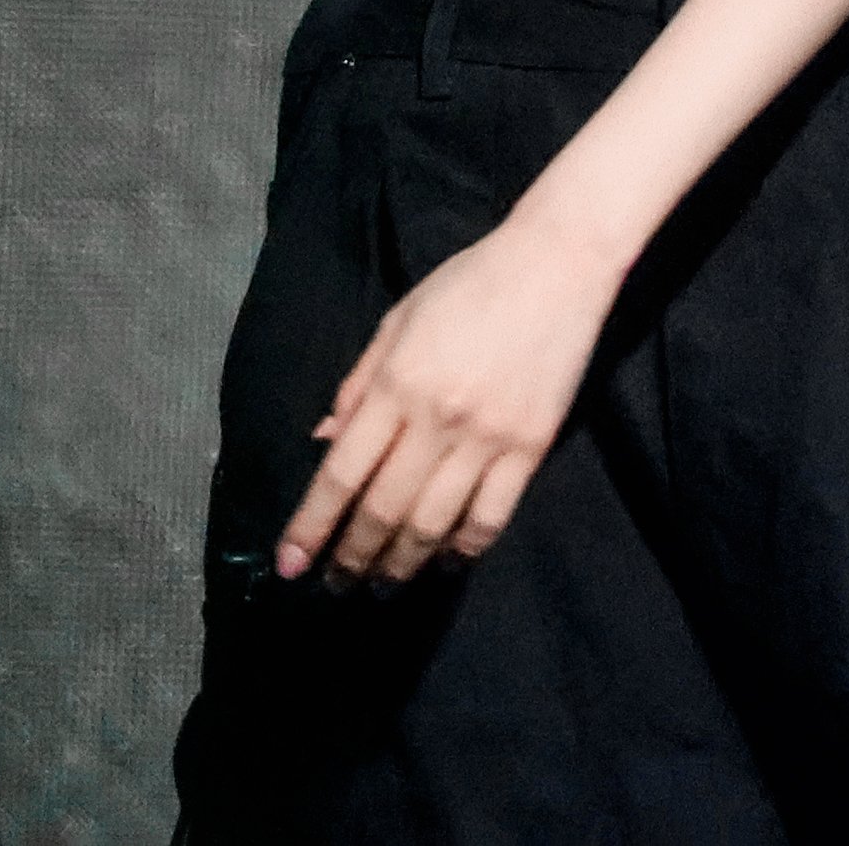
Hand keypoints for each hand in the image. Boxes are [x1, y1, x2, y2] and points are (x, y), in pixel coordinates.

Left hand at [276, 211, 621, 585]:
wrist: (557, 264)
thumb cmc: (470, 283)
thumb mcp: (400, 319)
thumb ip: (360, 382)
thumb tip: (325, 444)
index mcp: (398, 382)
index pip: (342, 473)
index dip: (312, 525)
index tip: (291, 565)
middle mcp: (438, 418)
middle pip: (383, 509)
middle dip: (352, 557)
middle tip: (337, 584)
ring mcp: (488, 437)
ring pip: (433, 525)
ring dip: (401, 564)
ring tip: (383, 583)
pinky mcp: (531, 447)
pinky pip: (490, 517)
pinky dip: (463, 549)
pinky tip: (445, 561)